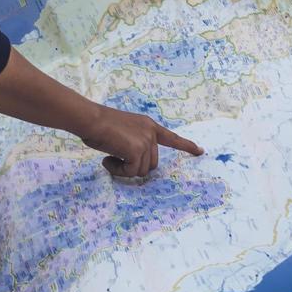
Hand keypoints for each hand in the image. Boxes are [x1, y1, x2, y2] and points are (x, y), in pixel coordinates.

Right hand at [79, 104, 203, 178]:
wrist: (91, 119)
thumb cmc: (99, 124)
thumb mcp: (123, 131)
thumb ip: (134, 142)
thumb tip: (134, 161)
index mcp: (148, 126)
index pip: (172, 138)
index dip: (186, 146)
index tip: (200, 151)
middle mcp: (151, 133)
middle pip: (150, 164)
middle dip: (133, 166)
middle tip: (114, 159)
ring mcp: (146, 141)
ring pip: (140, 170)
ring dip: (123, 169)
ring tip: (109, 157)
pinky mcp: (137, 150)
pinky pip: (130, 171)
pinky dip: (118, 171)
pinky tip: (107, 160)